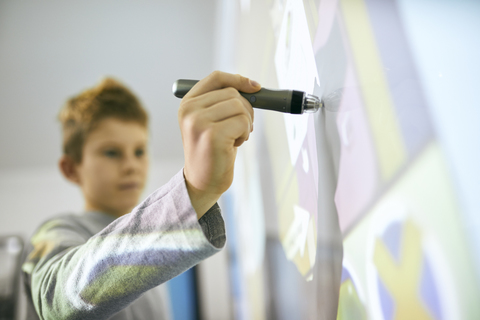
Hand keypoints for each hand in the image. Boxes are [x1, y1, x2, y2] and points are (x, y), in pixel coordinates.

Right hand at [178, 71, 260, 217]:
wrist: (202, 182)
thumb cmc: (212, 151)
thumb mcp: (211, 121)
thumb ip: (223, 102)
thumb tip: (253, 86)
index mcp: (188, 104)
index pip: (216, 78)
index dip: (238, 79)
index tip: (255, 87)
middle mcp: (190, 110)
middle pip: (233, 93)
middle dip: (245, 110)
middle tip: (240, 129)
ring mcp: (199, 122)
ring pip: (240, 107)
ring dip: (245, 123)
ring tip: (235, 138)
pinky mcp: (212, 135)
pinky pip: (243, 122)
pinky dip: (245, 133)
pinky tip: (234, 145)